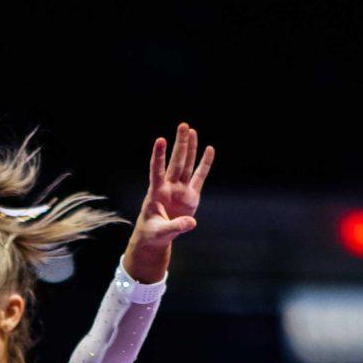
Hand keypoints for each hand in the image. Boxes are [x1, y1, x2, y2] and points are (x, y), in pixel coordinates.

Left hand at [124, 121, 213, 282]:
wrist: (157, 236)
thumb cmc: (153, 233)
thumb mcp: (161, 233)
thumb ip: (175, 227)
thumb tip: (191, 222)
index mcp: (156, 193)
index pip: (156, 171)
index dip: (159, 156)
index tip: (160, 140)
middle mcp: (168, 187)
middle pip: (175, 162)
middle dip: (180, 145)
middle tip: (183, 126)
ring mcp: (180, 189)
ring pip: (186, 165)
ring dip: (189, 148)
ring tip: (191, 131)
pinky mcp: (191, 195)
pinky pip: (199, 176)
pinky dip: (205, 164)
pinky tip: (209, 149)